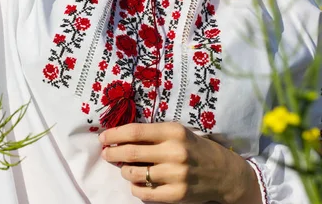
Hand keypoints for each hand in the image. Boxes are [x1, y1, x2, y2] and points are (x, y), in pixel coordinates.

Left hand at [99, 121, 251, 202]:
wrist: (223, 172)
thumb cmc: (194, 147)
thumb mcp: (178, 133)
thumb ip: (154, 134)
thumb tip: (121, 136)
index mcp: (173, 131)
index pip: (136, 131)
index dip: (116, 134)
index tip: (104, 136)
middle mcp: (174, 152)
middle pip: (132, 153)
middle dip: (113, 152)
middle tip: (105, 152)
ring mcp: (176, 175)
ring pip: (135, 174)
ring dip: (124, 170)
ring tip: (124, 167)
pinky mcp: (176, 195)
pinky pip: (144, 193)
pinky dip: (134, 187)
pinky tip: (136, 182)